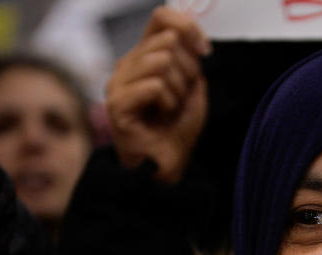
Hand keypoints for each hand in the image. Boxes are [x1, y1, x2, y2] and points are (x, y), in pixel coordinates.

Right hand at [106, 7, 209, 184]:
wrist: (165, 168)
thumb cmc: (176, 131)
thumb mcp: (193, 88)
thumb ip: (190, 58)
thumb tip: (192, 35)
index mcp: (144, 56)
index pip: (162, 18)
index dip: (188, 27)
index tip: (205, 50)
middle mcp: (127, 65)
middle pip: (168, 41)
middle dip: (187, 71)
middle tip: (180, 98)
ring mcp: (117, 83)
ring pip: (162, 62)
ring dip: (177, 91)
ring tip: (170, 110)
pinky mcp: (116, 104)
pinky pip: (154, 86)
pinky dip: (168, 104)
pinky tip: (161, 118)